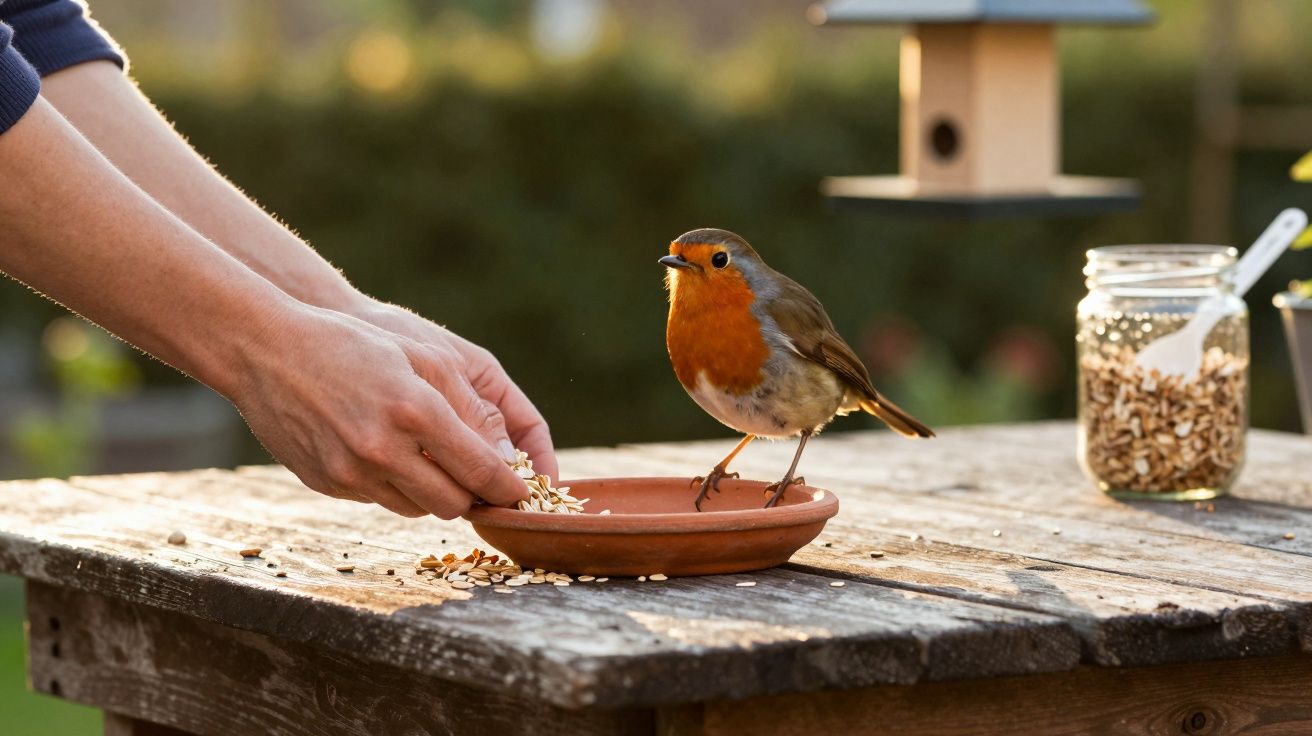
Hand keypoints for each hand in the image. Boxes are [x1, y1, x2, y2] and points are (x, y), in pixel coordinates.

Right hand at [229, 304, 530, 518]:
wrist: (266, 352)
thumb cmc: (352, 344)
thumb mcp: (421, 357)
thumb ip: (467, 408)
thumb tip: (505, 458)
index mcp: (414, 412)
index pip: (480, 471)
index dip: (508, 486)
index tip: (520, 490)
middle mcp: (383, 450)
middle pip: (452, 504)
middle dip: (473, 495)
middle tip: (480, 480)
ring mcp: (351, 473)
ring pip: (416, 509)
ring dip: (434, 494)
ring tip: (434, 465)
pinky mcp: (327, 485)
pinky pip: (379, 501)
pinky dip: (395, 488)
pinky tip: (390, 458)